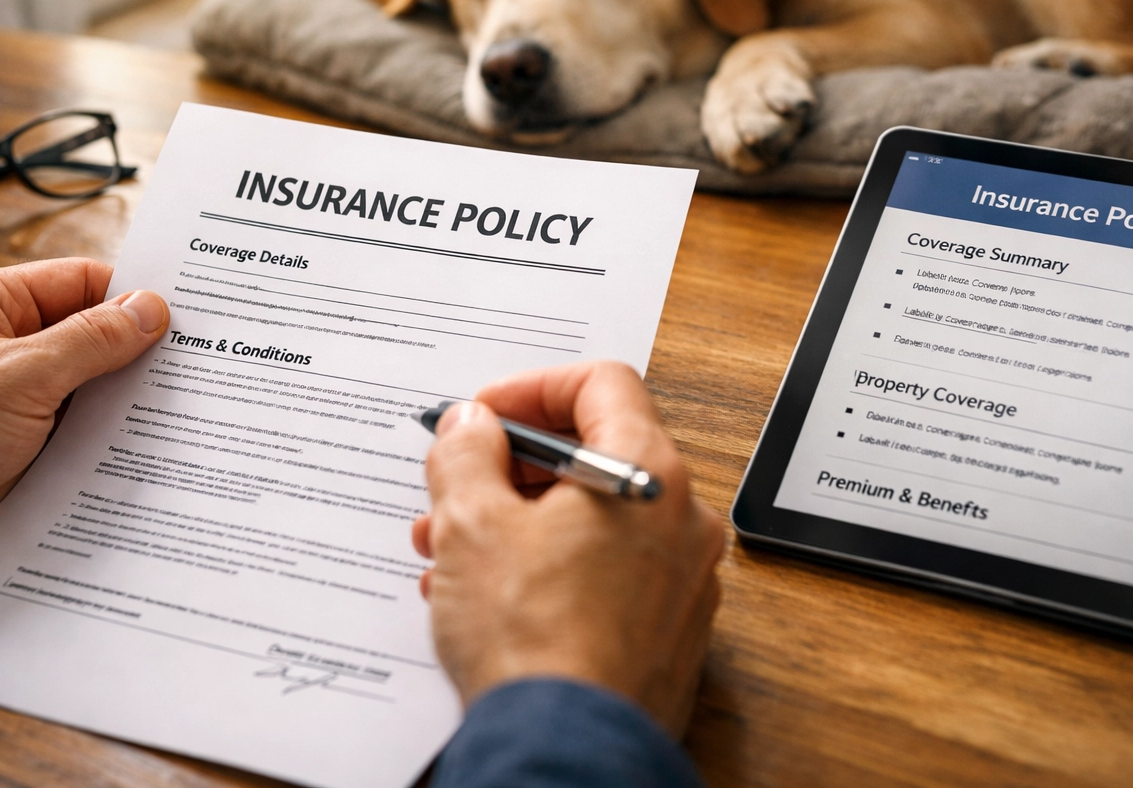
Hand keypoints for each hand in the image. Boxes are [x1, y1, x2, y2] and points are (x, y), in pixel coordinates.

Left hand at [0, 258, 167, 585]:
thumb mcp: (18, 375)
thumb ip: (91, 341)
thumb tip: (148, 308)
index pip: (79, 281)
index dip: (132, 294)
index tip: (188, 312)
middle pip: (87, 336)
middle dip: (136, 352)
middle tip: (199, 363)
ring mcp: (8, 400)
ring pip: (86, 389)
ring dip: (123, 402)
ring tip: (184, 406)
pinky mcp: (16, 448)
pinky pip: (74, 434)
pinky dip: (106, 440)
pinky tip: (147, 447)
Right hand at [412, 361, 724, 736]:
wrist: (566, 749)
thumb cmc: (532, 641)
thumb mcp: (469, 524)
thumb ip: (466, 453)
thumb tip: (470, 424)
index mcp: (648, 472)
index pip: (601, 384)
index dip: (532, 388)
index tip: (484, 414)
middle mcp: (681, 518)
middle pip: (597, 453)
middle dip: (511, 468)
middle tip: (455, 485)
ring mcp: (682, 579)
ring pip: (595, 518)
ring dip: (519, 521)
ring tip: (450, 552)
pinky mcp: (668, 630)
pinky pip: (608, 571)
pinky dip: (550, 566)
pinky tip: (488, 598)